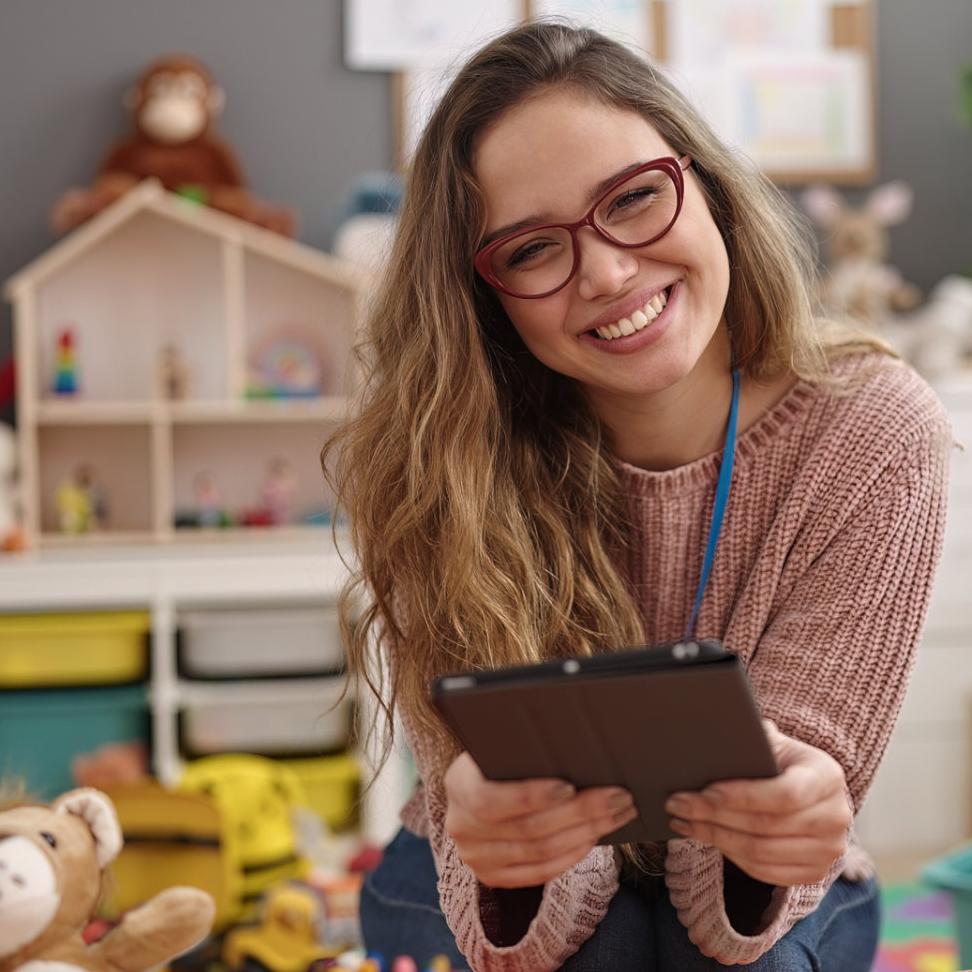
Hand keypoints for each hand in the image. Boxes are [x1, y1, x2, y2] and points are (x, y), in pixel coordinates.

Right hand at [443, 751, 637, 888]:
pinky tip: (593, 837)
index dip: (531, 796)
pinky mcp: (493, 877)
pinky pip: (538, 873)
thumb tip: (573, 742)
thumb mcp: (498, 745)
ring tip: (616, 815)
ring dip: (585, 833)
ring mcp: (476, 857)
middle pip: (528, 828)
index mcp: (458, 785)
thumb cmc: (496, 758)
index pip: (490, 800)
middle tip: (618, 797)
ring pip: (539, 852)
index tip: (570, 787)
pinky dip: (570, 856)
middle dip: (580, 812)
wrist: (475, 787)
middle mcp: (461, 827)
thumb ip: (523, 748)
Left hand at [664, 721, 851, 885]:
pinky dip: (729, 856)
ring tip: (683, 821)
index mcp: (827, 776)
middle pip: (767, 826)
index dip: (743, 796)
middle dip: (714, 816)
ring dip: (714, 837)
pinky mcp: (814, 872)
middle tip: (677, 805)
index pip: (785, 794)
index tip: (706, 791)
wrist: (807, 788)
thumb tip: (712, 741)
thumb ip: (751, 740)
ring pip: (760, 852)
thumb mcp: (772, 743)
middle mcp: (836, 816)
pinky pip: (764, 872)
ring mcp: (829, 850)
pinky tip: (705, 837)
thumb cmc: (780, 760)